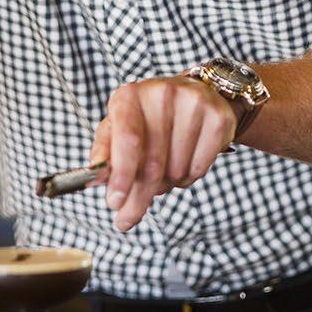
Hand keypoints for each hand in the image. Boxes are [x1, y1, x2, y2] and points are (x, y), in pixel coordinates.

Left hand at [88, 75, 238, 232]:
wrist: (192, 94)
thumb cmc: (146, 118)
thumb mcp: (118, 128)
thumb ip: (105, 153)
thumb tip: (93, 178)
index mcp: (130, 95)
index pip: (127, 140)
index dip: (121, 175)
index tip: (115, 203)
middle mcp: (163, 93)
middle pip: (152, 164)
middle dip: (138, 198)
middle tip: (127, 217)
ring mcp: (194, 104)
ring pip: (176, 172)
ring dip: (165, 184)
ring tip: (162, 169)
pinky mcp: (218, 119)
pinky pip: (198, 170)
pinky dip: (186, 178)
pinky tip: (182, 163)